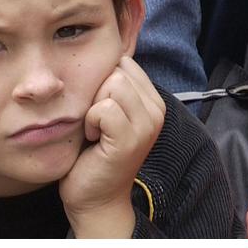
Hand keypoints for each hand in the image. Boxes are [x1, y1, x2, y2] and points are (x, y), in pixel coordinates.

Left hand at [60, 56, 165, 237]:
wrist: (95, 197)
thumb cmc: (93, 153)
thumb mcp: (108, 111)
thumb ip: (111, 84)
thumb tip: (98, 50)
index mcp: (153, 100)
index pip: (123, 62)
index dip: (102, 80)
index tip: (100, 110)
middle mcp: (157, 110)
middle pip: (117, 70)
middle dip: (97, 92)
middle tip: (96, 123)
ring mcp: (147, 125)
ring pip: (112, 85)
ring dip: (92, 107)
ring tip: (95, 130)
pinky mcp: (131, 139)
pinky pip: (104, 108)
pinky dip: (90, 122)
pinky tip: (93, 139)